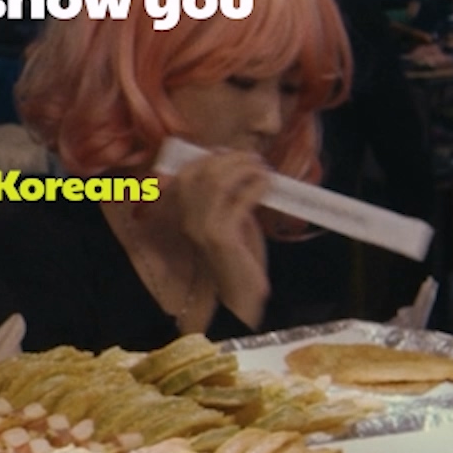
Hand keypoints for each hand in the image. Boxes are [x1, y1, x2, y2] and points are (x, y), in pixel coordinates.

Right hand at [171, 150, 270, 328]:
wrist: (239, 299)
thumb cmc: (238, 260)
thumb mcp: (229, 222)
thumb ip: (228, 198)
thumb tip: (242, 167)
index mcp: (184, 215)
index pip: (187, 174)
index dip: (210, 157)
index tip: (233, 153)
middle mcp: (188, 219)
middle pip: (203, 172)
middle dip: (231, 158)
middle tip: (254, 159)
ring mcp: (202, 228)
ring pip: (218, 181)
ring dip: (244, 168)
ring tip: (262, 169)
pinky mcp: (222, 237)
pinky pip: (239, 200)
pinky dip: (256, 186)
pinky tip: (267, 185)